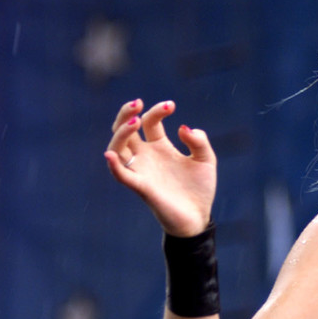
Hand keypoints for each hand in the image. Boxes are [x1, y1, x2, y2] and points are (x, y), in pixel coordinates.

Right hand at [103, 99, 216, 236]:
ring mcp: (141, 170)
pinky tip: (111, 154)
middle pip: (124, 130)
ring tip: (135, 121)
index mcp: (160, 147)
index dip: (157, 111)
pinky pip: (121, 175)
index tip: (172, 106)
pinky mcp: (141, 187)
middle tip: (138, 102)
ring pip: (117, 148)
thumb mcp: (206, 159)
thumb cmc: (199, 188)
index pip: (150, 122)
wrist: (198, 216)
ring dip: (121, 133)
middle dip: (126, 113)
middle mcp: (146, 156)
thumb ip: (199, 141)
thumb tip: (183, 128)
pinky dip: (114, 165)